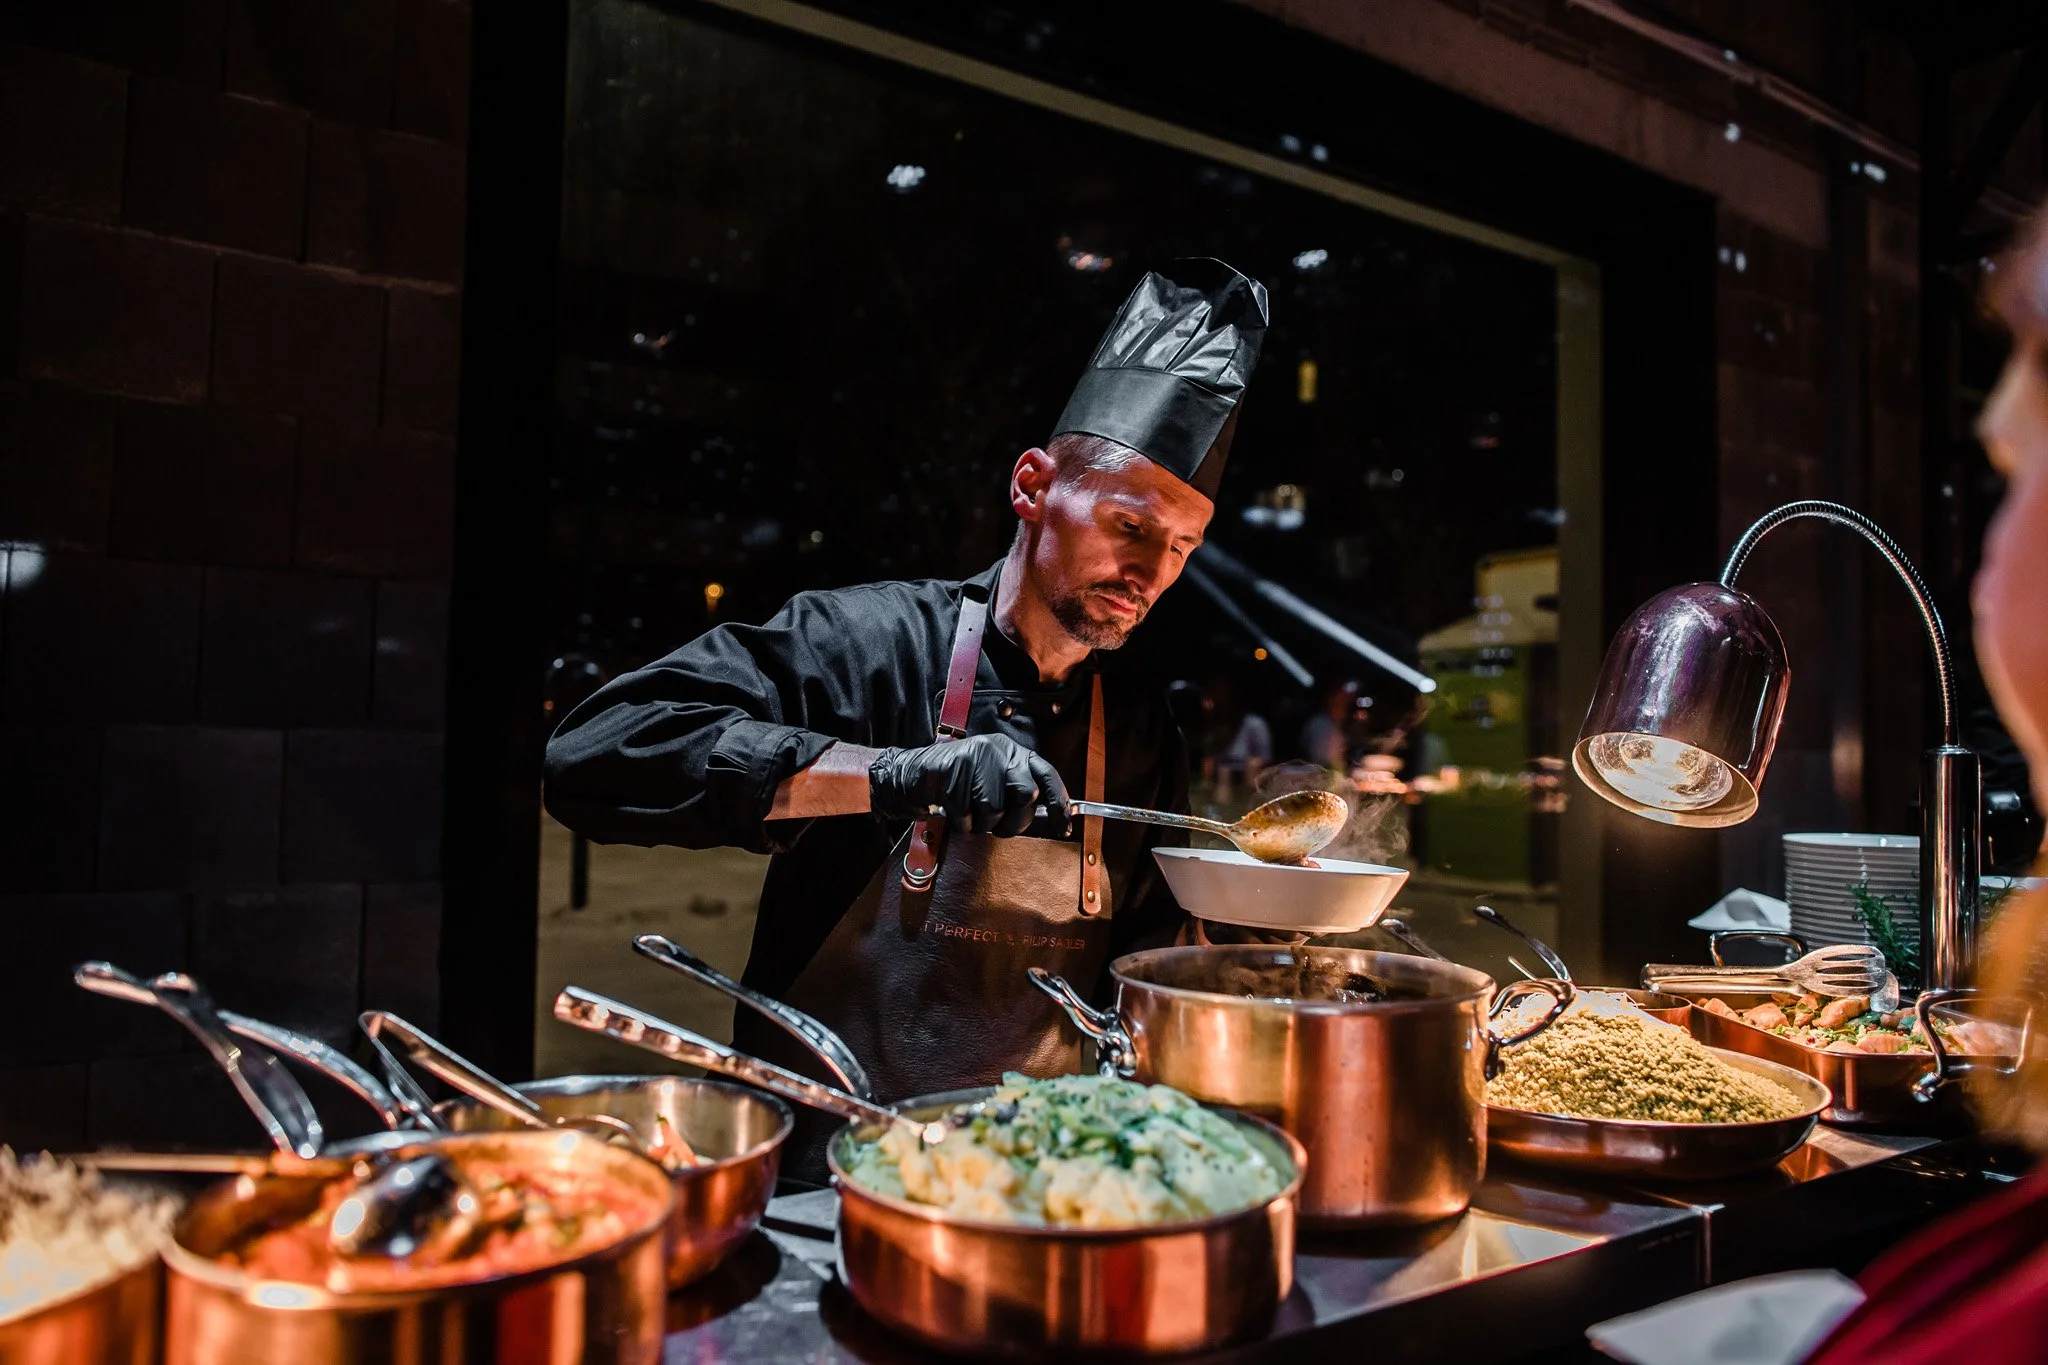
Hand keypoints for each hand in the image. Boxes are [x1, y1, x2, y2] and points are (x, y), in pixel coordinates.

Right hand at [869, 734, 1069, 835]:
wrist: (913, 775)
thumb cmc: (959, 784)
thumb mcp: (993, 782)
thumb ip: (1017, 794)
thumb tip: (1048, 817)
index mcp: (1012, 752)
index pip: (1045, 775)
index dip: (1058, 803)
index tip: (1063, 827)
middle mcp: (997, 750)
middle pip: (1025, 795)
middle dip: (1014, 821)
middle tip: (998, 827)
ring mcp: (975, 758)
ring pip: (994, 809)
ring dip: (982, 824)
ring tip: (969, 815)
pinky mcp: (952, 770)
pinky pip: (966, 814)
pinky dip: (960, 824)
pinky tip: (953, 812)